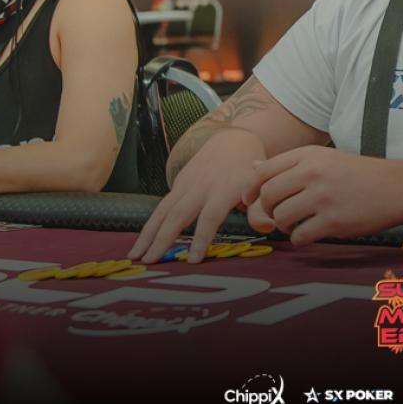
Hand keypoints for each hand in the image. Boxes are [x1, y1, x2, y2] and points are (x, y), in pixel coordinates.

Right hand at [128, 129, 264, 263]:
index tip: (193, 260)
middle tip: (149, 263)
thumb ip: (260, 208)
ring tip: (135, 256)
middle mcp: (200, 188)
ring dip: (147, 234)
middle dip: (162, 239)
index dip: (201, 239)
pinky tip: (140, 243)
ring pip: (162, 211)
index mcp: (223, 189)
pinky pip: (160, 208)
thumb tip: (267, 227)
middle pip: (177, 215)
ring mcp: (185, 185)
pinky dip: (148, 226)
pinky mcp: (176, 185)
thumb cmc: (248, 169)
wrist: (231, 140)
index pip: (210, 217)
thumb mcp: (259, 186)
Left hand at [241, 146, 402, 244]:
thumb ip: (290, 165)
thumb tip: (253, 168)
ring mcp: (322, 198)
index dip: (250, 188)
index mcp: (309, 155)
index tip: (248, 199)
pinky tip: (310, 233)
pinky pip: (299, 237)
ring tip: (296, 224)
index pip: (263, 171)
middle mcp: (312, 173)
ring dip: (283, 226)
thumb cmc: (360, 174)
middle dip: (268, 209)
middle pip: (268, 196)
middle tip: (280, 213)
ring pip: (281, 218)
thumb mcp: (324, 159)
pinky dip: (299, 239)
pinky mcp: (332, 221)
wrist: (397, 188)